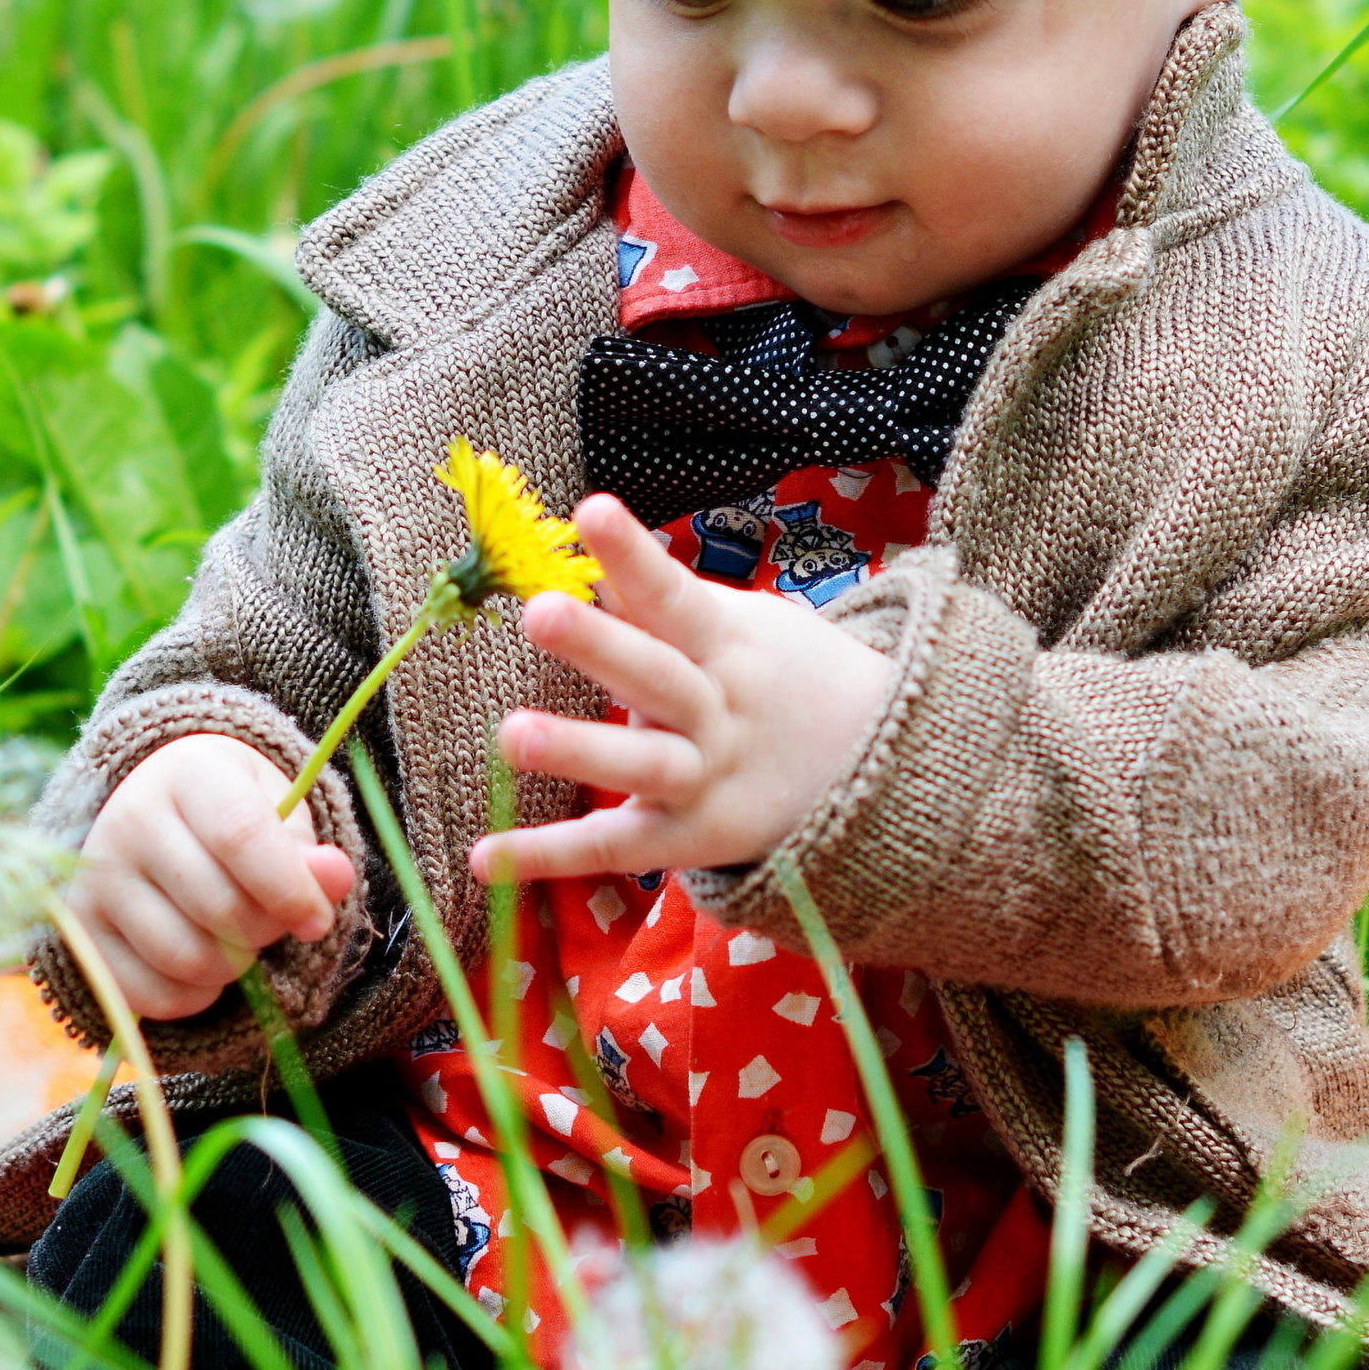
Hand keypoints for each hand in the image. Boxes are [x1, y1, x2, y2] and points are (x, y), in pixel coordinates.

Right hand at [73, 734, 357, 1018]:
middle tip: (275, 922)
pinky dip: (193, 996)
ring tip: (240, 940)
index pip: (240, 837)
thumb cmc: (227, 810)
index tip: (318, 920)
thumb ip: (308, 848)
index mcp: (186, 773)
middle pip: (218, 907)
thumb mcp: (274, 808)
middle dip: (266, 930)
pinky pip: (150, 994)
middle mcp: (128, 820)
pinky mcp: (80, 932)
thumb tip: (336, 879)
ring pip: (186, 958)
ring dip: (234, 967)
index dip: (289, 889)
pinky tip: (205, 967)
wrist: (149, 810)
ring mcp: (95, 879)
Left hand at [470, 493, 895, 889]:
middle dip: (600, 645)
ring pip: (643, 766)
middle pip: (658, 676)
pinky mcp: (691, 838)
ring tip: (510, 735)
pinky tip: (485, 859)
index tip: (589, 510)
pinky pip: (617, 847)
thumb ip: (664, 603)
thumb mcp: (746, 628)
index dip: (634, 556)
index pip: (675, 594)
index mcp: (731, 644)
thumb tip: (588, 557)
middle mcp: (719, 710)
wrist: (883, 772)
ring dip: (578, 751)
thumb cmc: (789, 679)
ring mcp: (707, 777)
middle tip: (539, 611)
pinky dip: (552, 857)